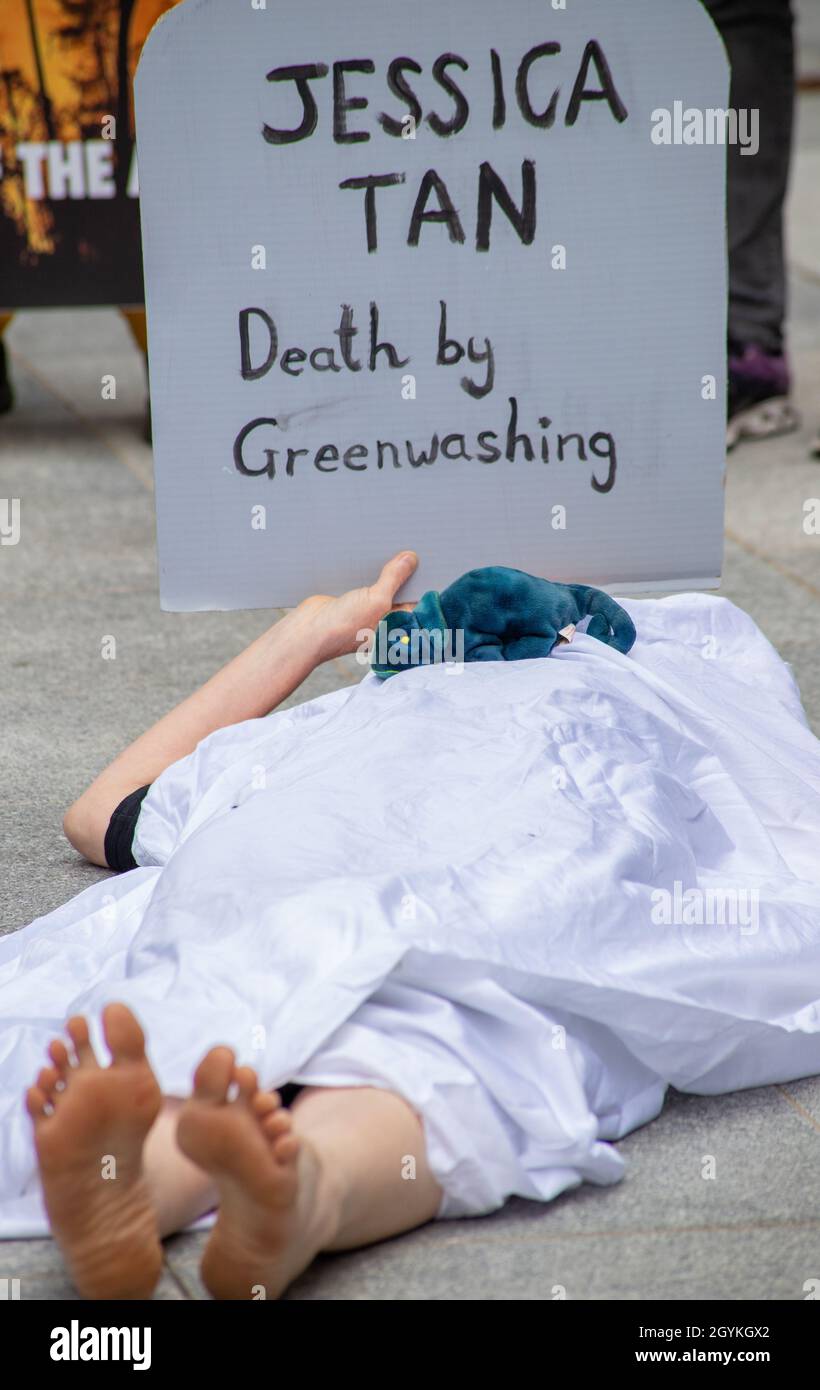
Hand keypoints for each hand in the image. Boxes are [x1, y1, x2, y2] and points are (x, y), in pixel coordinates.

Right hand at [299, 551, 418, 660]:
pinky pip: (363, 578)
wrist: (306, 632)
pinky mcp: (351, 597)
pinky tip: (368, 550)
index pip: (417, 597)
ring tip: (391, 540)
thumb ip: (394, 579)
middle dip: (403, 568)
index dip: (423, 577)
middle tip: (411, 543)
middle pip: (399, 587)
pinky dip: (365, 566)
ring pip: (380, 581)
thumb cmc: (344, 627)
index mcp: (397, 623)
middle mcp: (384, 616)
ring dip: (383, 565)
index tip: (430, 554)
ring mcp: (367, 607)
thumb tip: (411, 559)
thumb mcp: (376, 601)